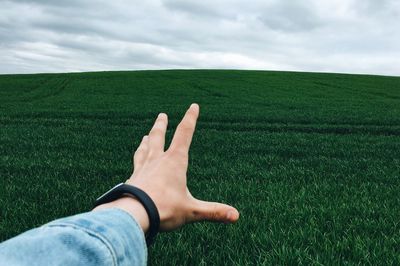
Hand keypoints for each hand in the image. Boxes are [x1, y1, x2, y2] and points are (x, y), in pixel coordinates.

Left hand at [127, 103, 238, 231]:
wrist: (133, 215)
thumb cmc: (164, 210)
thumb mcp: (192, 211)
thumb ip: (213, 212)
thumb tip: (236, 216)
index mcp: (174, 161)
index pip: (184, 133)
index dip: (190, 118)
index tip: (193, 106)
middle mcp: (157, 160)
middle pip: (159, 136)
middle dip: (162, 125)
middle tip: (162, 115)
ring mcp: (143, 168)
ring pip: (144, 148)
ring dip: (146, 140)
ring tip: (145, 136)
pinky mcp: (132, 178)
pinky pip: (136, 164)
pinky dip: (137, 159)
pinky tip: (136, 163)